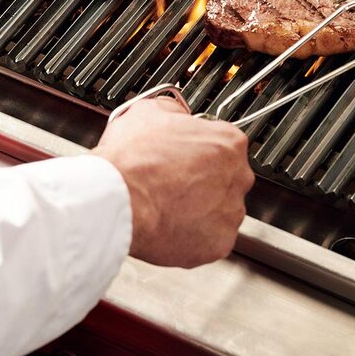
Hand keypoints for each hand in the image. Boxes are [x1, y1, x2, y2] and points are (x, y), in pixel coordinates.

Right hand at [92, 97, 253, 267]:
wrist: (116, 199)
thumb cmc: (132, 159)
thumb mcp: (147, 112)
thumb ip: (174, 111)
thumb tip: (175, 115)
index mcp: (227, 142)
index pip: (223, 143)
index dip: (197, 149)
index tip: (182, 154)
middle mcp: (237, 177)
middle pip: (225, 178)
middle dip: (202, 180)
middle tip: (171, 180)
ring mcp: (230, 213)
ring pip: (219, 210)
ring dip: (198, 208)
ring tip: (165, 204)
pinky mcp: (219, 244)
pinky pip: (209, 239)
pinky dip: (192, 235)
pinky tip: (168, 223)